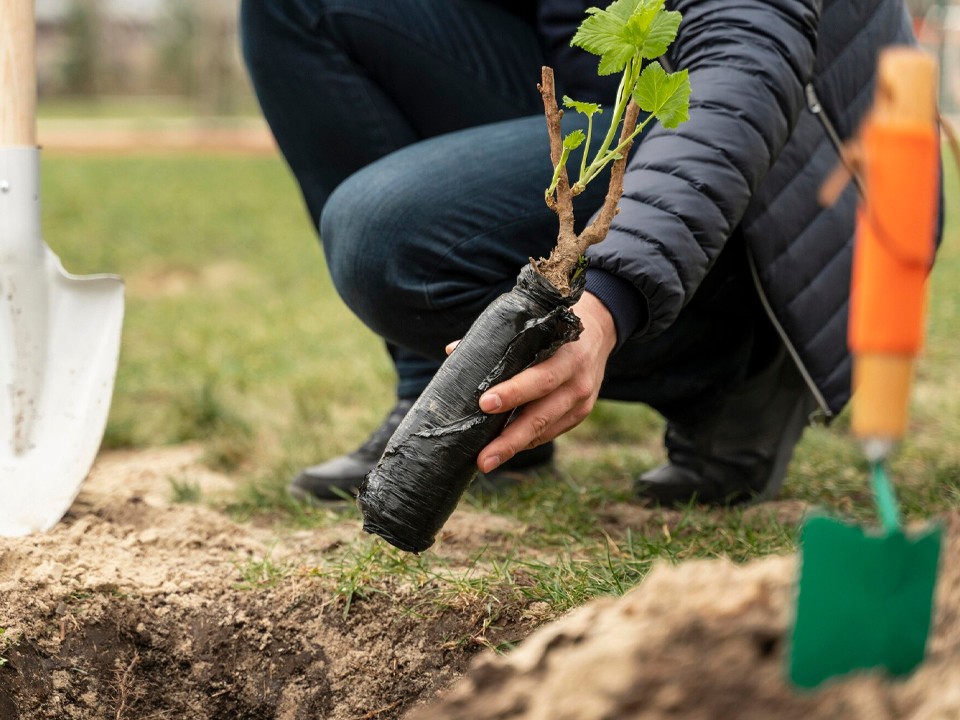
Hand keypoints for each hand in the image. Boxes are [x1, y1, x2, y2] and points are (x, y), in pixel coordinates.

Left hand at [464, 292, 616, 473]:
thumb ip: (498, 340)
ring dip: (513, 447)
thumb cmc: (553, 326)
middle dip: (509, 439)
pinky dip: (526, 440)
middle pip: (540, 416)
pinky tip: (505, 447)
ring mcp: (582, 402)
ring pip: (544, 430)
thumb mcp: (533, 325)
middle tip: (482, 458)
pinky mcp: (579, 415)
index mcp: (567, 355)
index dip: (513, 393)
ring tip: (485, 462)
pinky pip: (549, 432)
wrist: (599, 331)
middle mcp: (578, 382)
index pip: (539, 378)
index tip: (484, 404)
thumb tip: (453, 351)